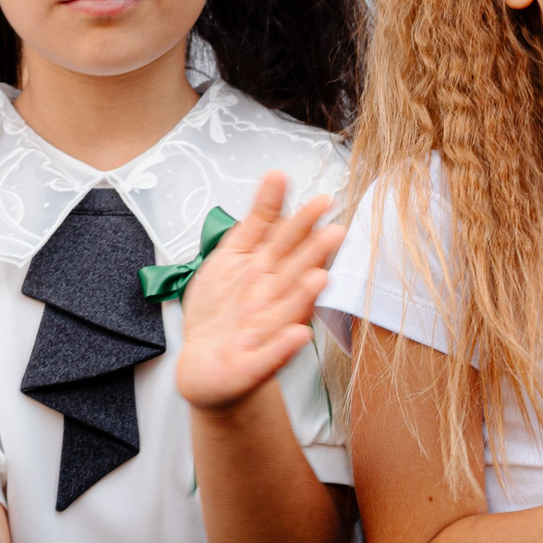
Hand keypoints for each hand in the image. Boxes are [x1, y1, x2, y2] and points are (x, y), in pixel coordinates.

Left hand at [172, 172, 342, 411]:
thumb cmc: (225, 310)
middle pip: (294, 273)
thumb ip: (256, 223)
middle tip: (334, 232)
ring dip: (304, 295)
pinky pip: (269, 356)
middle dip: (314, 255)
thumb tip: (277, 178)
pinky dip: (283, 347)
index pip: (285, 243)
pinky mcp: (254, 365)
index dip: (302, 223)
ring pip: (288, 311)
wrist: (208, 363)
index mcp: (266, 273)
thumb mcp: (232, 256)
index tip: (322, 200)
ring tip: (320, 278)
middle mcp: (271, 300)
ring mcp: (265, 333)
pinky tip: (298, 336)